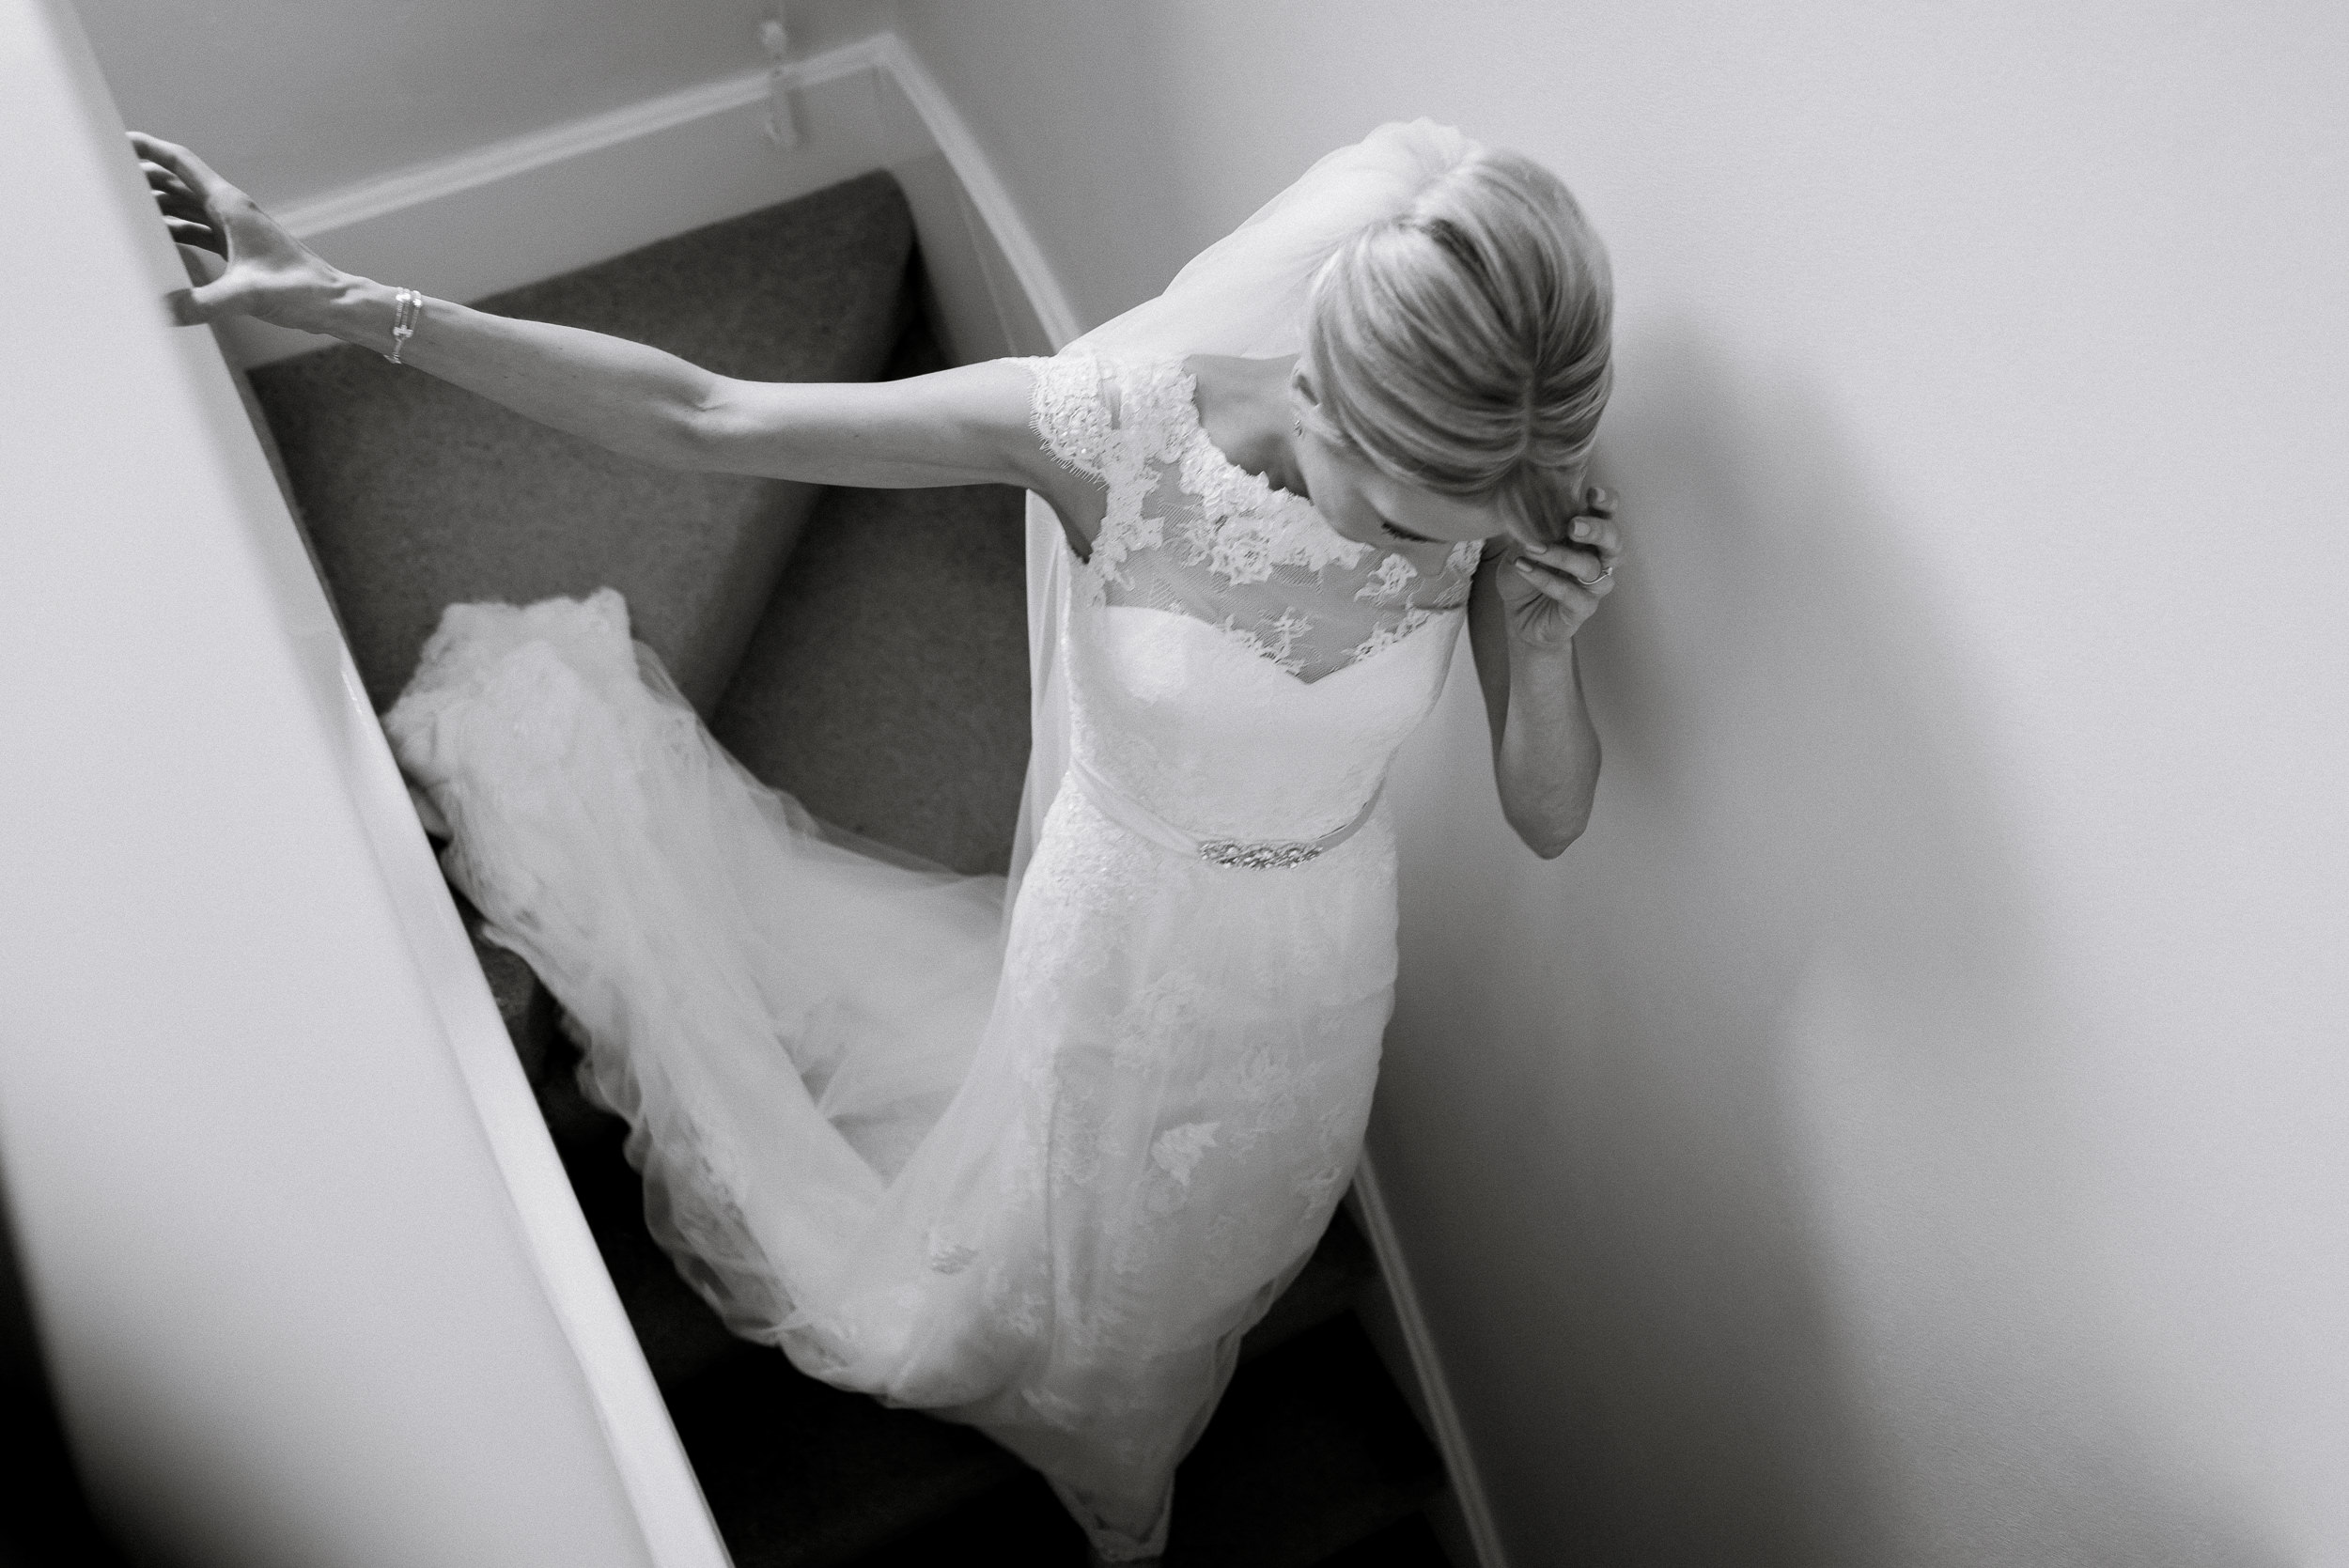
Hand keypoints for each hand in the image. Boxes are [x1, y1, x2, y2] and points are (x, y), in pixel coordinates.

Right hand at [130, 133, 343, 329]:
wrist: (332, 303)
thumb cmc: (299, 291)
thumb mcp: (246, 296)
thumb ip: (202, 304)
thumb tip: (165, 311)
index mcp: (231, 205)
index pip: (182, 163)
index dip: (150, 148)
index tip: (119, 139)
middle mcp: (232, 211)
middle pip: (178, 182)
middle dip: (145, 176)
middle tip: (108, 178)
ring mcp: (236, 229)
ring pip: (187, 206)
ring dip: (158, 204)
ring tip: (124, 209)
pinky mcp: (239, 249)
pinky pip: (198, 230)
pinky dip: (176, 230)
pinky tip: (159, 239)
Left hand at [1496, 486, 1619, 649]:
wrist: (1518, 616)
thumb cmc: (1526, 575)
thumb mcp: (1521, 546)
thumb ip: (1531, 528)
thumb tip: (1527, 506)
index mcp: (1587, 535)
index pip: (1605, 514)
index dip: (1606, 502)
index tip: (1593, 492)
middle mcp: (1597, 558)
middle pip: (1613, 541)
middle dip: (1598, 530)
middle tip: (1574, 526)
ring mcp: (1593, 585)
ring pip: (1591, 568)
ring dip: (1561, 556)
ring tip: (1532, 548)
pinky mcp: (1583, 608)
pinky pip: (1572, 594)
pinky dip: (1546, 580)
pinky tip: (1524, 568)